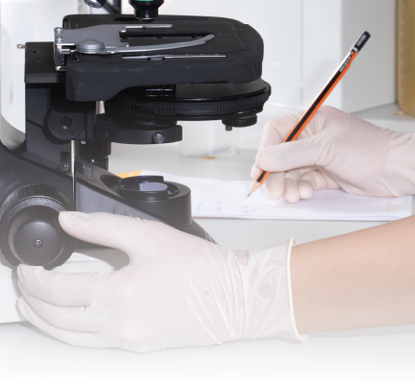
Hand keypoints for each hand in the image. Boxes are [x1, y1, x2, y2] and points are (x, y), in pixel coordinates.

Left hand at [16, 211, 302, 350]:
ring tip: (34, 306)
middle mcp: (118, 325)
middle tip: (24, 283)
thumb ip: (103, 226)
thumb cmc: (202, 267)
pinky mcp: (136, 349)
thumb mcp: (150, 235)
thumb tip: (69, 221)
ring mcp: (125, 341)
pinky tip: (70, 319)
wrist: (235, 297)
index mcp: (120, 294)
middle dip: (33, 300)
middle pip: (56, 319)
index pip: (59, 291)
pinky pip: (90, 344)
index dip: (35, 278)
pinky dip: (69, 332)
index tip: (27, 267)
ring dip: (45, 322)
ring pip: (68, 338)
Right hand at [252, 106, 414, 202]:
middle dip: (276, 174)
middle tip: (275, 192)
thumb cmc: (369, 150)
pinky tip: (306, 194)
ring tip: (294, 195)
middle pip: (282, 156)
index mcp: (314, 121)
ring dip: (289, 185)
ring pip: (292, 173)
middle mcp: (315, 138)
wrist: (397, 169)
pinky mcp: (328, 176)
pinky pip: (305, 183)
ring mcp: (321, 158)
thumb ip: (292, 154)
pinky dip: (302, 190)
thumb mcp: (326, 149)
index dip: (267, 150)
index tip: (262, 168)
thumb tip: (264, 157)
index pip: (279, 131)